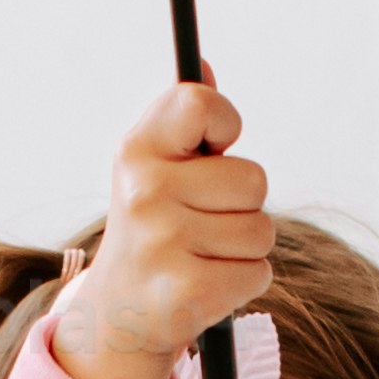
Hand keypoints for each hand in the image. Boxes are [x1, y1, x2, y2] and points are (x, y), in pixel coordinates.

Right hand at [50, 75, 269, 378]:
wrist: (117, 314)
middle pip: (253, 178)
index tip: (215, 146)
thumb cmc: (151, 226)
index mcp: (135, 152)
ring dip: (242, 246)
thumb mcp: (153, 168)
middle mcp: (144, 193)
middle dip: (240, 203)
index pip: (200, 103)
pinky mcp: (189, 291)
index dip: (224, 122)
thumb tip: (203, 64)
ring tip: (201, 254)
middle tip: (199, 221)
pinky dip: (243, 281)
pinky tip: (206, 283)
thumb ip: (183, 119)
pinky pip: (258, 272)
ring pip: (261, 229)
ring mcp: (165, 244)